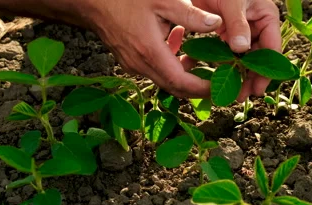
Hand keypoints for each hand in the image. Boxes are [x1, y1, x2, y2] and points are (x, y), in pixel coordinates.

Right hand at [84, 0, 223, 97]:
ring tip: (201, 57)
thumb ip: (191, 15)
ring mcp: (133, 65)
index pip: (181, 82)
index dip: (202, 89)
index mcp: (150, 52)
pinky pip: (154, 69)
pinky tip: (176, 40)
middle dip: (197, 87)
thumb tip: (216, 24)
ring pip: (164, 79)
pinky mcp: (129, 61)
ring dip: (184, 72)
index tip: (219, 88)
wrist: (92, 2)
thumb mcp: (163, 0)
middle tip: (217, 80)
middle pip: (174, 87)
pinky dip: (170, 63)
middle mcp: (140, 65)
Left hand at [191, 0, 281, 101]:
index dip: (266, 71)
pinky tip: (215, 78)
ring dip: (236, 75)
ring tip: (229, 93)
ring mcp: (240, 31)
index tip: (258, 89)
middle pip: (257, 58)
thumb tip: (242, 49)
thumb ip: (237, 23)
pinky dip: (221, 65)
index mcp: (266, 17)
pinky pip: (225, 53)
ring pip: (242, 58)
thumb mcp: (233, 1)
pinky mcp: (224, 33)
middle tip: (241, 97)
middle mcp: (256, 26)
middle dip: (250, 78)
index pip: (271, 48)